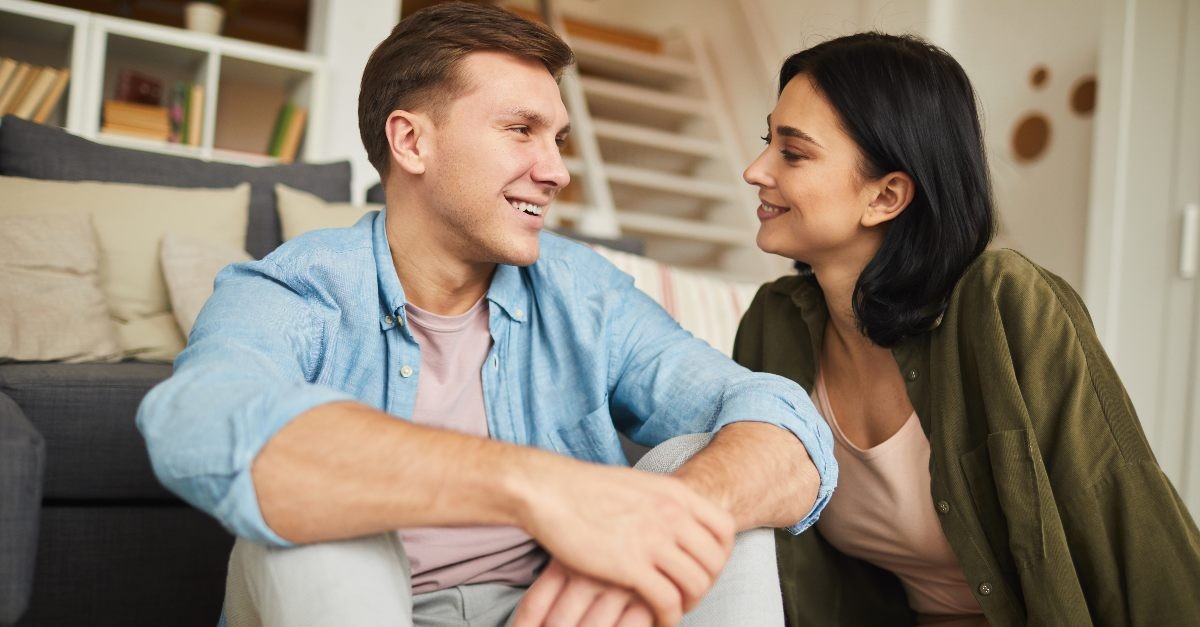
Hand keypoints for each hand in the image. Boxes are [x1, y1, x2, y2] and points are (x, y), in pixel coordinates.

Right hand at [515, 459, 734, 625]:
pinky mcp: (631, 566)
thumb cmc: (584, 489)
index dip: (721, 553)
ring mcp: (653, 540)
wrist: (550, 491)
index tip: (706, 566)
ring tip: (673, 609)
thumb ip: (661, 502)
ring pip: (696, 583)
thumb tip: (674, 517)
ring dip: (690, 602)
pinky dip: (668, 616)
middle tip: (689, 593)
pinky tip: (657, 620)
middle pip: (714, 560)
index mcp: (675, 493)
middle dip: (706, 582)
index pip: (723, 527)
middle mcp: (672, 515)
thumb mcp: (637, 485)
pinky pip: (668, 600)